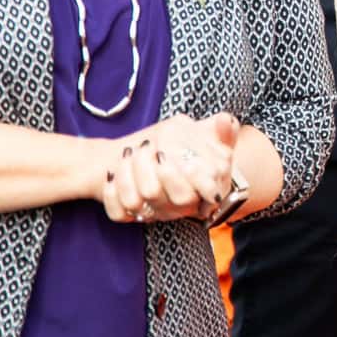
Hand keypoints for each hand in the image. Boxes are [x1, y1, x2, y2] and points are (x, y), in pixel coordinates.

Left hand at [100, 112, 239, 223]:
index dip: (176, 175)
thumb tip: (224, 120)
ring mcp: (155, 213)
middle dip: (146, 166)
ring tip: (130, 151)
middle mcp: (177, 207)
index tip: (167, 152)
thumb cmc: (201, 156)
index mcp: (199, 194)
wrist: (176, 170)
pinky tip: (114, 172)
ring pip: (134, 200)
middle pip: (155, 194)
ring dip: (127, 171)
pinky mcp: (132, 216)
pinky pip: (117, 213)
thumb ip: (225, 131)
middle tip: (146, 144)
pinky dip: (111, 191)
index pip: (187, 193)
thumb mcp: (217, 142)